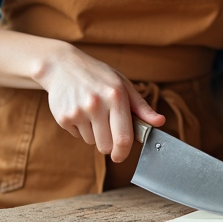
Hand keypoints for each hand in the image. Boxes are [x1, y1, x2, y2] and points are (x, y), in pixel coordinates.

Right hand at [36, 45, 163, 162]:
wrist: (62, 65)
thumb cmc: (97, 75)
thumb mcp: (122, 84)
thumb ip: (141, 106)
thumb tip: (160, 122)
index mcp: (115, 95)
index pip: (123, 137)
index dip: (123, 152)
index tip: (120, 156)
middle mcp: (96, 104)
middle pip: (106, 146)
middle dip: (108, 144)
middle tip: (106, 128)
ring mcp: (78, 111)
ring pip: (91, 142)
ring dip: (93, 133)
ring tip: (90, 111)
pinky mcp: (63, 117)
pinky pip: (77, 136)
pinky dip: (80, 128)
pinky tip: (78, 109)